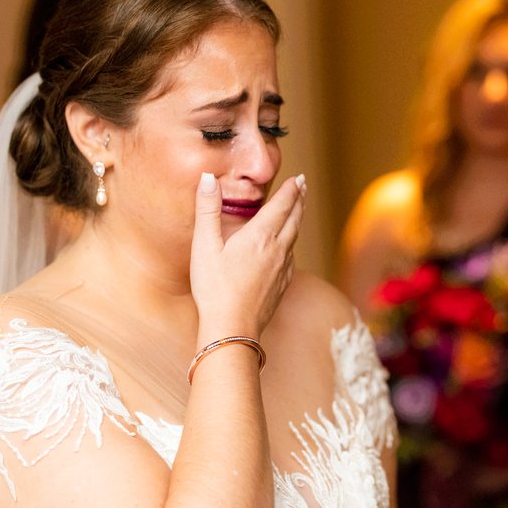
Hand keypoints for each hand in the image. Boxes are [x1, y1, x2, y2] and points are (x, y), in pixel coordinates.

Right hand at [189, 172, 305, 338]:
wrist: (232, 328)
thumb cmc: (214, 288)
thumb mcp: (204, 246)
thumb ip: (207, 210)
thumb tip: (207, 178)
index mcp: (260, 236)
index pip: (282, 205)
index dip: (291, 190)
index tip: (299, 178)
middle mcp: (277, 250)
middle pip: (294, 219)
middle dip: (299, 200)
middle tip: (303, 187)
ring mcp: (282, 269)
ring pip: (295, 238)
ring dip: (297, 221)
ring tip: (297, 212)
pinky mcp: (281, 286)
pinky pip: (291, 259)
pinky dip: (292, 245)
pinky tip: (287, 249)